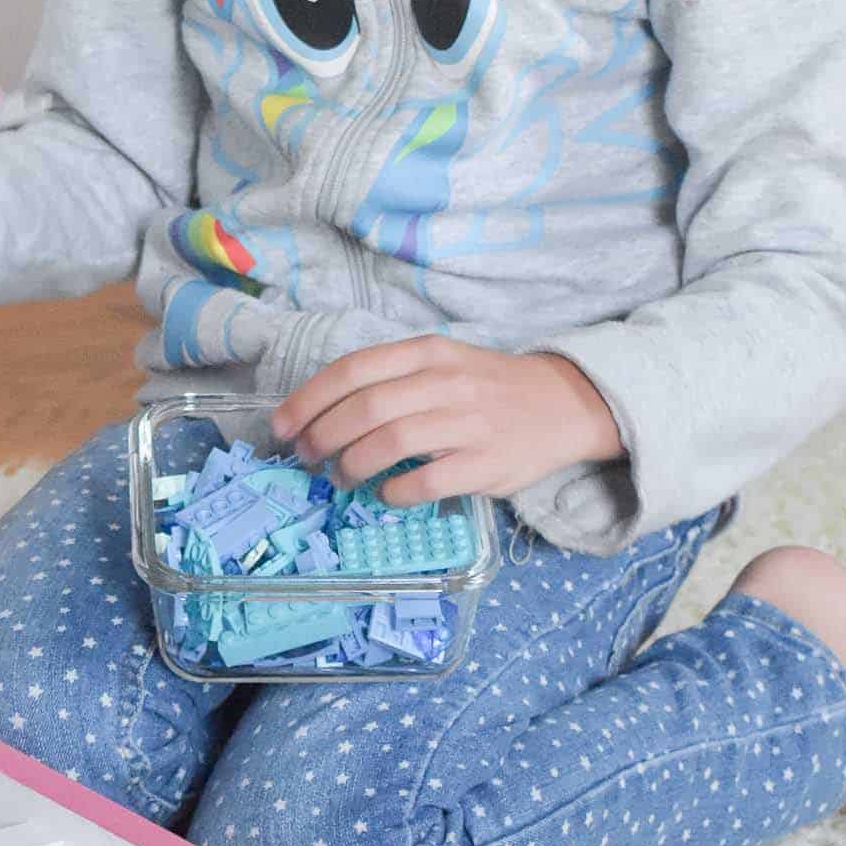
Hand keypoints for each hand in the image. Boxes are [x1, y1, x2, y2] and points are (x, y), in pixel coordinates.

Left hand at [271, 337, 622, 505]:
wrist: (564, 404)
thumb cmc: (488, 386)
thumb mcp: (441, 363)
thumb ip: (390, 380)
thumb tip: (322, 413)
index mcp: (428, 352)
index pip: (353, 371)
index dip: (308, 400)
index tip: (281, 425)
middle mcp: (446, 382)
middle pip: (365, 409)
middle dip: (321, 437)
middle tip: (305, 456)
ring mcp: (469, 424)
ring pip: (389, 444)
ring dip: (351, 465)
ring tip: (340, 477)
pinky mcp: (486, 465)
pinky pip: (425, 482)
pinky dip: (394, 492)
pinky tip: (385, 493)